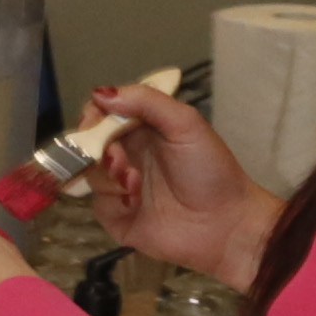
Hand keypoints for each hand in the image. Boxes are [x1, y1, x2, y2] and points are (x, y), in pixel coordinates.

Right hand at [83, 79, 285, 286]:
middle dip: (98, 148)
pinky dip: (114, 202)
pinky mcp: (118, 218)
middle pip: (88, 144)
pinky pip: (99, 205)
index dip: (93, 116)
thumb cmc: (211, 170)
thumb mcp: (185, 124)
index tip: (95, 121)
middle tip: (119, 159)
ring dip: (109, 175)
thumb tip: (101, 92)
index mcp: (142, 129)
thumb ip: (146, 101)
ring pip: (90, 174)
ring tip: (135, 183)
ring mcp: (120, 188)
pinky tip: (135, 203)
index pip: (102, 114)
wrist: (227, 224)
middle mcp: (127, 155)